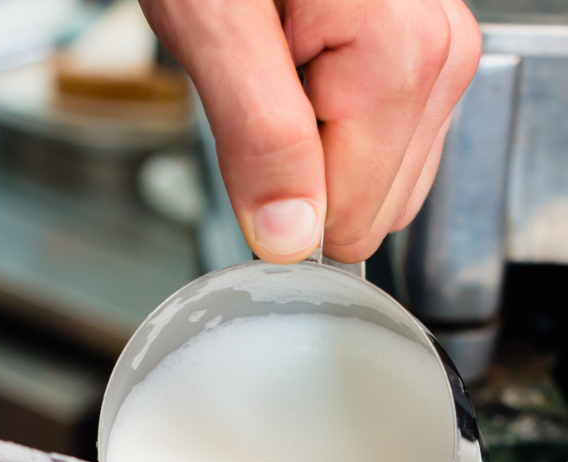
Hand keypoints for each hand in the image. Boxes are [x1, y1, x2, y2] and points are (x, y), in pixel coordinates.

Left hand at [142, 0, 480, 262]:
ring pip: (381, 182)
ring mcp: (438, 53)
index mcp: (403, 57)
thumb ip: (259, 139)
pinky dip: (327, 125)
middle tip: (263, 86)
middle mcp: (441, 55)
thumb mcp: (214, 30)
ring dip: (312, 146)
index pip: (355, 219)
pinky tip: (300, 65)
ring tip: (279, 64)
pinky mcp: (419, 55)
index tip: (252, 127)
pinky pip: (380, 146)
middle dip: (301, 168)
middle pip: (373, 206)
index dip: (282, 195)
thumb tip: (290, 238)